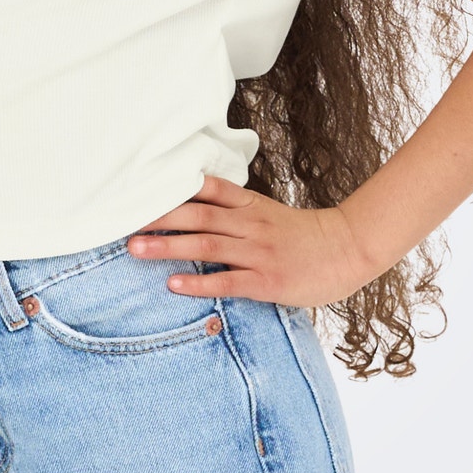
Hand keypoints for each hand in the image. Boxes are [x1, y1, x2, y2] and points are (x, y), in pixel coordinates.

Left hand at [126, 172, 372, 309]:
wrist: (349, 249)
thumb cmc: (304, 235)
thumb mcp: (268, 213)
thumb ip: (235, 209)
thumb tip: (194, 206)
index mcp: (250, 205)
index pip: (207, 189)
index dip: (172, 188)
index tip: (139, 188)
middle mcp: (250, 224)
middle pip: (196, 216)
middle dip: (157, 218)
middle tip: (123, 221)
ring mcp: (258, 252)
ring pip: (205, 246)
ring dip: (167, 247)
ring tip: (135, 249)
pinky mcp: (266, 280)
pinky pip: (227, 281)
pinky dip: (199, 282)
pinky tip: (174, 284)